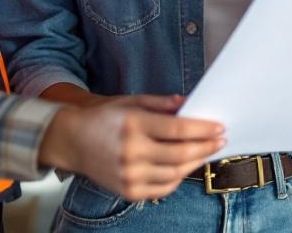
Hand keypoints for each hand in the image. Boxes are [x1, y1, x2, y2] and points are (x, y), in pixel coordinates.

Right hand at [38, 94, 225, 200]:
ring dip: (195, 163)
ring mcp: (129, 174)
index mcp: (133, 124)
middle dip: (205, 147)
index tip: (219, 127)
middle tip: (220, 141)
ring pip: (175, 173)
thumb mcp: (130, 101)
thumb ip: (161, 104)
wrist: (71, 141)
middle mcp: (131, 151)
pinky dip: (178, 178)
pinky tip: (184, 167)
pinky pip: (163, 188)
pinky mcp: (127, 190)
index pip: (178, 128)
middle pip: (181, 153)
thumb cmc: (103, 118)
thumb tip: (189, 104)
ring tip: (205, 152)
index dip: (203, 129)